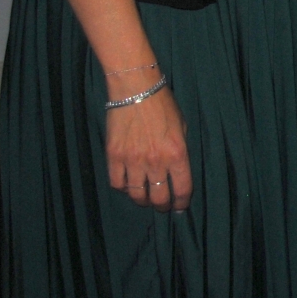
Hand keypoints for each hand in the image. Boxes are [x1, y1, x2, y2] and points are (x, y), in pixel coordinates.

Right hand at [105, 83, 191, 211]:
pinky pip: (117, 184)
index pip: (181, 188)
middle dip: (163, 206)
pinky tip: (129, 186)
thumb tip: (178, 171)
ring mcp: (132, 161)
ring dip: (143, 201)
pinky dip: (124, 189)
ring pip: (137, 195)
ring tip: (146, 199)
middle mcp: (155, 161)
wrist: (136, 90)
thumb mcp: (182, 128)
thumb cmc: (163, 106)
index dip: (181, 202)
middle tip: (164, 207)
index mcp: (177, 153)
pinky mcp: (114, 157)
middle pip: (158, 198)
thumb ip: (180, 152)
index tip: (180, 207)